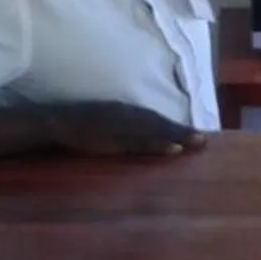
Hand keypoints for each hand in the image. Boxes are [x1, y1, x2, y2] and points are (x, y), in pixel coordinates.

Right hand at [47, 103, 208, 158]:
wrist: (55, 122)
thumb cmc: (78, 123)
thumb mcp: (104, 120)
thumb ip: (121, 127)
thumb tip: (142, 136)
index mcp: (125, 111)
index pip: (154, 119)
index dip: (175, 126)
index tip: (197, 135)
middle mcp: (127, 115)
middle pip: (159, 123)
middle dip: (181, 131)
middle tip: (205, 141)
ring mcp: (121, 126)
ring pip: (154, 131)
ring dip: (176, 136)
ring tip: (196, 142)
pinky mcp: (113, 139)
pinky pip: (140, 142)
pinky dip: (157, 144)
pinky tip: (173, 148)